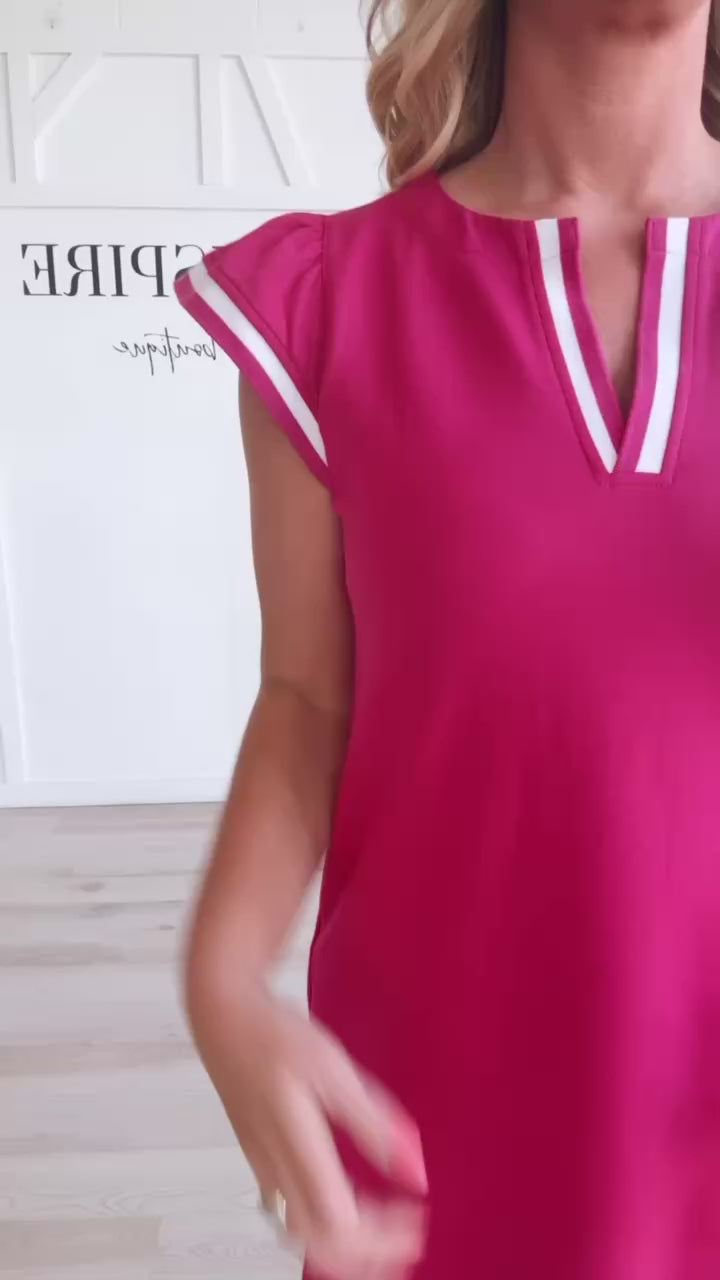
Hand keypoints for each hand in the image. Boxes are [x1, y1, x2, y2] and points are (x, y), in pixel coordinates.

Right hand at [216, 992, 427, 1279]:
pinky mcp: (259, 1159)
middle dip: (367, 1255)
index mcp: (298, 1147)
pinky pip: (288, 1214)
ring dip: (344, 1246)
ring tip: (382, 1232)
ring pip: (301, 1235)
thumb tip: (413, 1169)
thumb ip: (374, 1122)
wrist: (223, 1016)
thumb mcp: (334, 1070)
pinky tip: (345, 1208)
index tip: (414, 1221)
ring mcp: (264, 1166)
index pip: (340, 1226)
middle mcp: (276, 1167)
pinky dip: (322, 1226)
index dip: (380, 1239)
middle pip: (319, 1243)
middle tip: (405, 1239)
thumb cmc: (273, 1034)